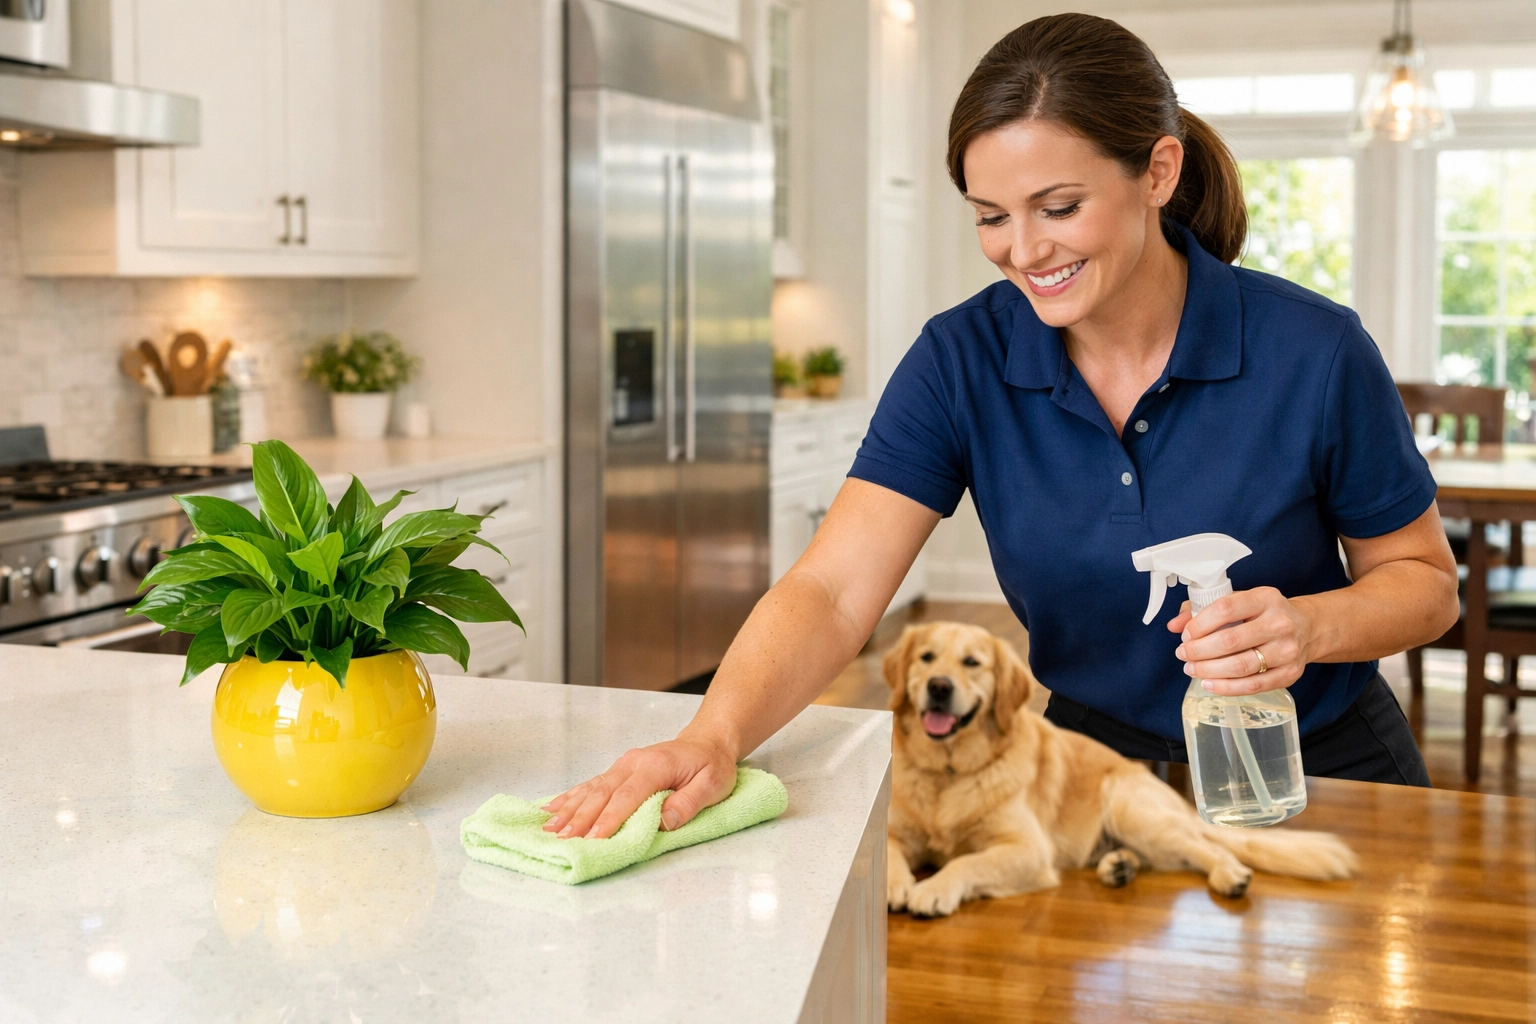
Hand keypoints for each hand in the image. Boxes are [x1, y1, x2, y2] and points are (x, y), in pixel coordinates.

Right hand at [540, 734, 737, 839]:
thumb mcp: (713, 784)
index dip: (609, 820)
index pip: (627, 797)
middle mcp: (634, 762)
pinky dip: (572, 797)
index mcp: (655, 766)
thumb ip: (689, 803)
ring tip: (550, 829)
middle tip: (562, 840)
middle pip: (602, 793)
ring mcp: (624, 765)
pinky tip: (553, 808)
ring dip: (570, 809)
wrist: (708, 741)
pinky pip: (592, 784)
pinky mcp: (620, 770)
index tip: (592, 839)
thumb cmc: (712, 764)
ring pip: (592, 789)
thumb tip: (663, 822)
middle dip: (580, 818)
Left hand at [1167, 586, 1312, 695]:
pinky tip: (1210, 684)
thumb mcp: (1241, 602)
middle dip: (1199, 650)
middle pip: (1230, 641)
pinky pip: (1253, 685)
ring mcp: (1287, 650)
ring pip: (1241, 666)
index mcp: (1265, 598)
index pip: (1226, 608)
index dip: (1200, 624)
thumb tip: (1175, 625)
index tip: (1186, 634)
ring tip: (1192, 669)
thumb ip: (1203, 609)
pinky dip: (1227, 687)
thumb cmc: (1266, 614)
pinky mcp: (1290, 673)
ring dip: (1209, 670)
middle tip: (1183, 654)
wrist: (1307, 628)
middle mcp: (1279, 623)